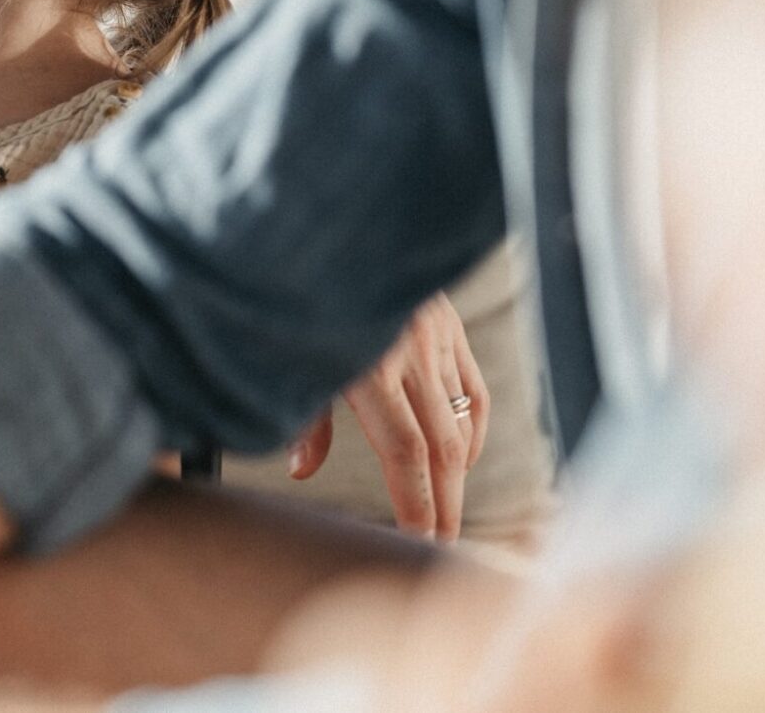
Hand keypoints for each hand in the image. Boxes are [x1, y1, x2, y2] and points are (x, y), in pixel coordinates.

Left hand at [290, 293, 489, 539]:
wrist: (342, 214)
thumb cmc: (300, 286)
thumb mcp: (289, 350)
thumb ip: (302, 415)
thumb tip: (302, 471)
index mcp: (370, 364)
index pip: (405, 451)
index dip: (416, 503)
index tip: (419, 542)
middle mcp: (411, 352)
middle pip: (442, 447)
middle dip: (445, 504)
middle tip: (442, 549)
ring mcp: (437, 335)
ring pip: (463, 420)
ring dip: (459, 474)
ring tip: (450, 515)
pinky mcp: (449, 321)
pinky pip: (474, 386)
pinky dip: (474, 428)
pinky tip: (463, 457)